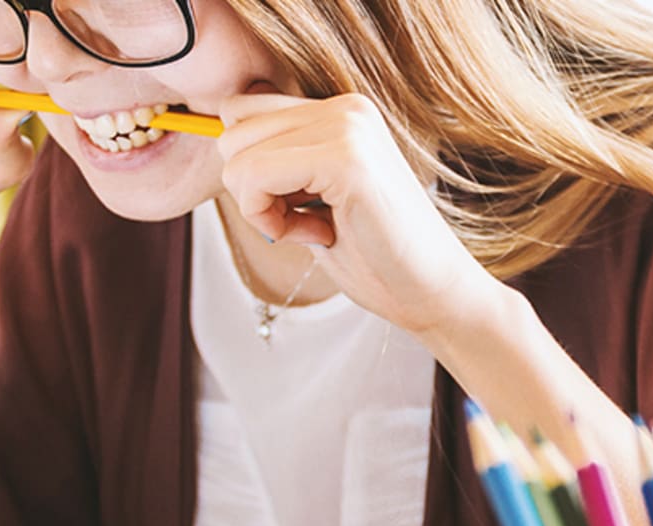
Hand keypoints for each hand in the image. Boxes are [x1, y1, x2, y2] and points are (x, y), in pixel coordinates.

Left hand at [217, 92, 504, 336]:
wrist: (431, 292)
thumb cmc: (372, 254)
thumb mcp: (311, 197)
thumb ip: (277, 163)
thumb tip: (221, 141)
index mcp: (339, 111)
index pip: (240, 113)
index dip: (247, 171)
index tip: (291, 207)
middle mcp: (345, 107)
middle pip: (231, 133)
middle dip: (250, 190)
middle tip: (303, 222)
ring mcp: (348, 127)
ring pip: (237, 157)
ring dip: (260, 208)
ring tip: (314, 227)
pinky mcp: (346, 158)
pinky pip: (255, 177)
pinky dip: (269, 219)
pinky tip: (317, 234)